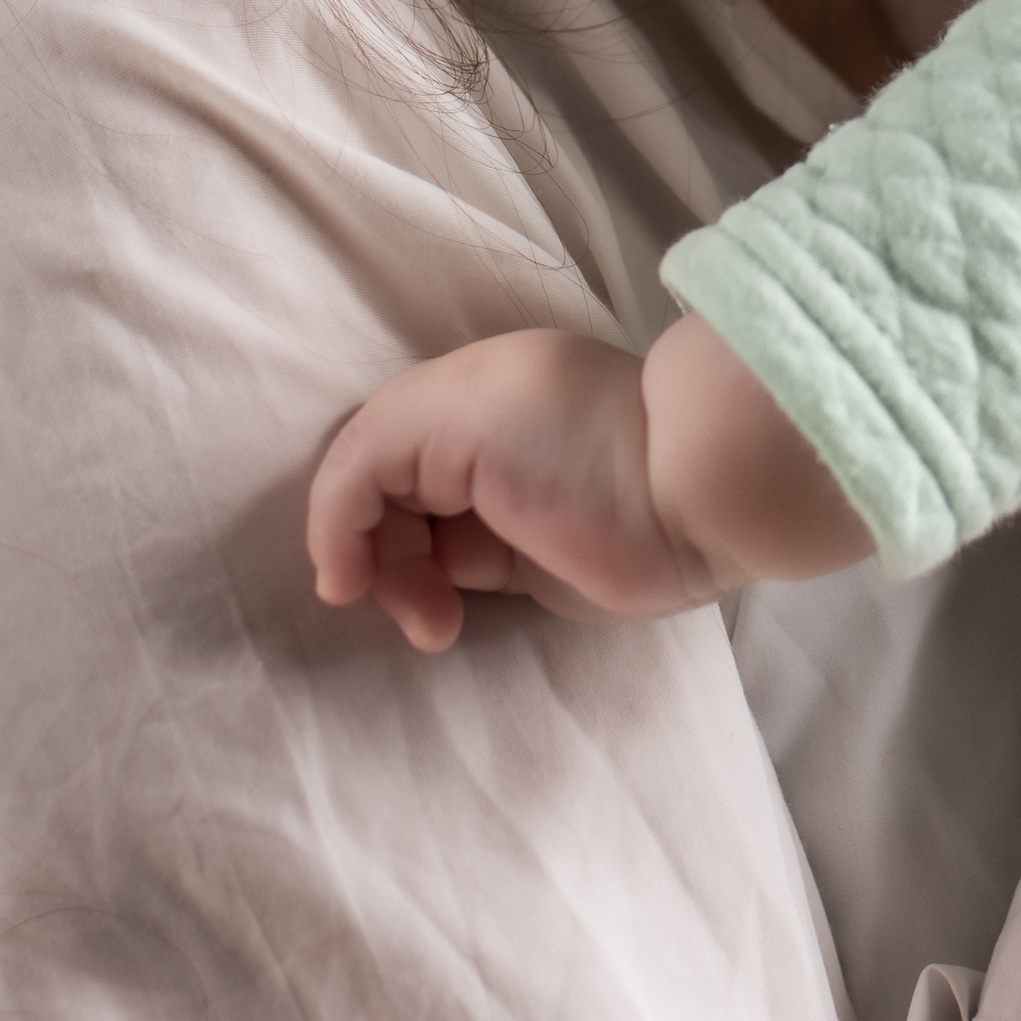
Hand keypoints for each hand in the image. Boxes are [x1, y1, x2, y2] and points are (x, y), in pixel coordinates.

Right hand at [306, 328, 717, 651]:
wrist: (682, 493)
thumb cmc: (563, 438)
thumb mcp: (443, 413)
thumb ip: (364, 459)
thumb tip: (344, 553)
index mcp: (456, 395)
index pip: (364, 455)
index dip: (339, 516)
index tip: (341, 580)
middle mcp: (471, 449)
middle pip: (380, 511)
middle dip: (375, 561)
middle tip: (398, 603)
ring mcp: (500, 510)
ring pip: (411, 555)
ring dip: (404, 592)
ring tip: (435, 625)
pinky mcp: (529, 568)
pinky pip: (453, 585)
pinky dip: (434, 606)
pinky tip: (444, 625)